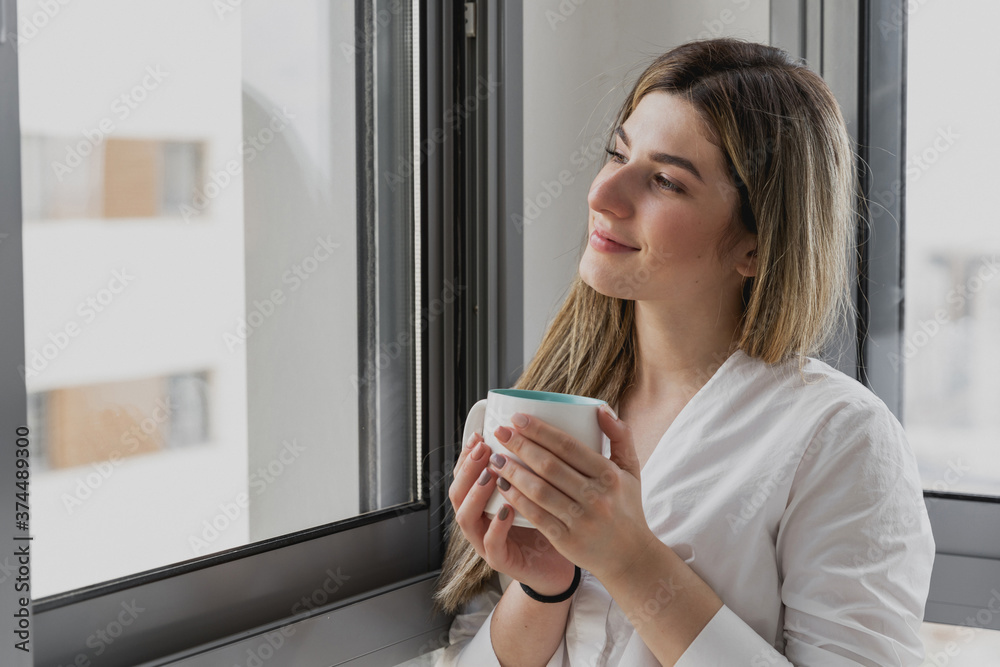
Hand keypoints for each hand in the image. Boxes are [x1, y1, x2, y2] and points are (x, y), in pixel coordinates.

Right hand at [449, 431, 576, 595]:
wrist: (562, 564)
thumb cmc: (550, 522)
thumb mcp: (539, 489)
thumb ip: (532, 464)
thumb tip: (539, 425)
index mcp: (485, 501)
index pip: (465, 475)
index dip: (467, 455)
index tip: (479, 434)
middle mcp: (480, 520)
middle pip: (458, 492)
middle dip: (467, 468)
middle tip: (483, 449)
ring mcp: (486, 541)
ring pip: (466, 517)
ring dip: (475, 493)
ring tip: (490, 474)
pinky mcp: (502, 561)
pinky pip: (491, 544)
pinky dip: (496, 526)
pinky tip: (506, 509)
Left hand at [486, 405, 657, 584]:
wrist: (630, 557)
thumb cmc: (626, 508)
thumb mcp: (631, 470)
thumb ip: (620, 436)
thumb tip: (599, 408)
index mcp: (609, 475)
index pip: (569, 446)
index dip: (540, 431)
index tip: (518, 418)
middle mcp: (596, 497)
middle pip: (549, 466)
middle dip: (520, 445)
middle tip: (500, 432)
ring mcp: (581, 520)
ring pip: (539, 490)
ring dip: (513, 472)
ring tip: (496, 458)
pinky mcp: (567, 540)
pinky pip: (536, 516)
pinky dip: (517, 500)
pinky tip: (502, 486)